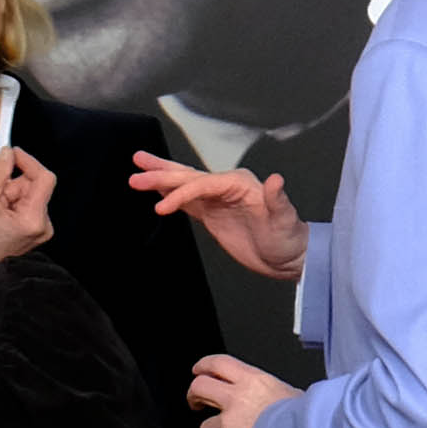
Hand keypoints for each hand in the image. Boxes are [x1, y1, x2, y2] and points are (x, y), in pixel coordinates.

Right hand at [0, 148, 55, 260]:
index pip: (44, 178)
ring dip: (4, 195)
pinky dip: (5, 204)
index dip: (27, 162)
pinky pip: (20, 207)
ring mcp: (36, 231)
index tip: (11, 154)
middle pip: (31, 186)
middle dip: (8, 184)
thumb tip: (7, 154)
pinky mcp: (29, 232)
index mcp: (34, 219)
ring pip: (24, 196)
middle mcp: (41, 226)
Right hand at [133, 150, 308, 280]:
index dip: (181, 193)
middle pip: (188, 176)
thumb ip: (277, 199)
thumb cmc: (289, 238)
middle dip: (162, 175)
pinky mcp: (213, 213)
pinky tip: (156, 190)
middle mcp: (227, 186)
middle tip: (137, 172)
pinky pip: (187, 200)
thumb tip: (276, 180)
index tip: (162, 207)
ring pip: (184, 184)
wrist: (289, 257)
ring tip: (137, 170)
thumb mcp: (285, 219)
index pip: (202, 183)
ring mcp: (218, 199)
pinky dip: (170, 195)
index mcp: (240, 183)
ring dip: (161, 178)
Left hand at [189, 353, 293, 427]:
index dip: (204, 366)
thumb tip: (285, 401)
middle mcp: (236, 398)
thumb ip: (277, 396)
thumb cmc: (308, 419)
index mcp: (253, 380)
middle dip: (194, 396)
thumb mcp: (293, 394)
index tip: (199, 371)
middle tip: (196, 403)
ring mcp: (229, 422)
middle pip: (200, 387)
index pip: (219, 363)